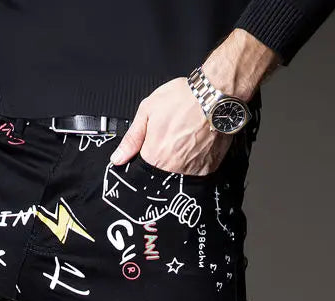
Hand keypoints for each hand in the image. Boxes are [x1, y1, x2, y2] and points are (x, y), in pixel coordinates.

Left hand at [108, 77, 231, 175]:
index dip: (147, 155)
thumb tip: (118, 158)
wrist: (216, 94)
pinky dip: (197, 160)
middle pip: (161, 172)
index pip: (142, 169)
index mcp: (154, 156)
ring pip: (180, 173)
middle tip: (174, 136)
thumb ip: (131, 138)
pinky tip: (198, 143)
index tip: (154, 145)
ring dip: (181, 159)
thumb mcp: (148, 111)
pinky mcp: (209, 167)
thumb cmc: (183, 98)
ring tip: (186, 137)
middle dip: (165, 157)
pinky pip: (198, 170)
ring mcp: (192, 170)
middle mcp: (172, 168)